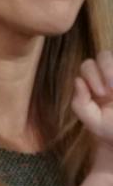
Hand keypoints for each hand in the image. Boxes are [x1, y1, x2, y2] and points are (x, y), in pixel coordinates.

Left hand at [74, 51, 112, 170]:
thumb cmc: (111, 130)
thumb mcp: (92, 121)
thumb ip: (79, 103)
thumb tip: (77, 81)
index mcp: (97, 83)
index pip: (89, 65)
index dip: (92, 76)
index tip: (100, 94)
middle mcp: (111, 77)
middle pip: (104, 55)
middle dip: (105, 70)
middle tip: (108, 91)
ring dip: (112, 69)